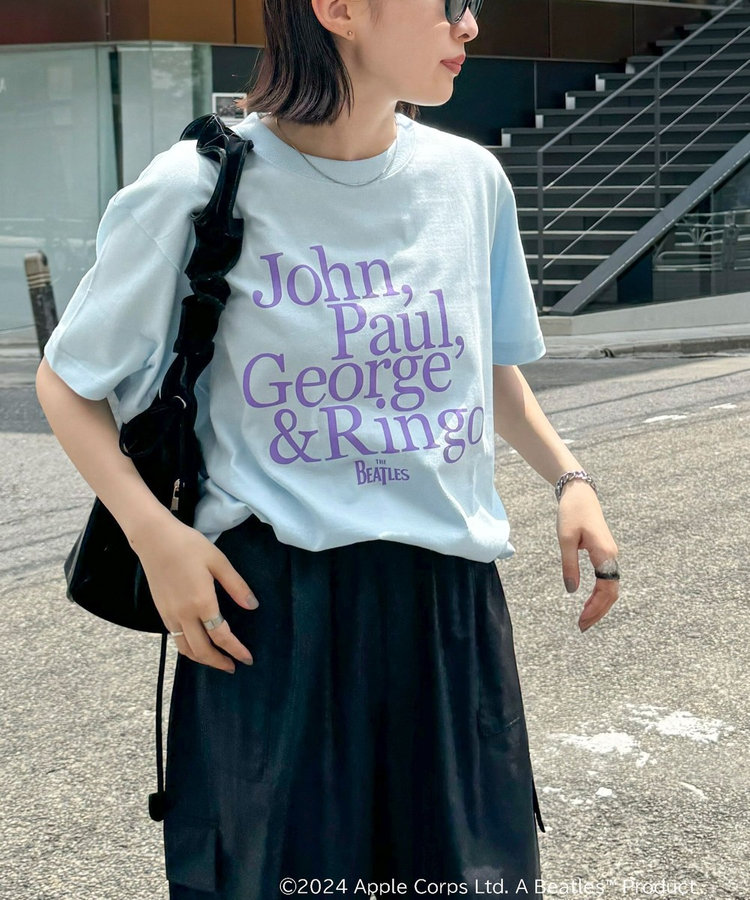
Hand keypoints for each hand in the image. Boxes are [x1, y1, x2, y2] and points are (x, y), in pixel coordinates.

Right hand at [131, 514, 259, 672]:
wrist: (154, 539)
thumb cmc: (188, 546)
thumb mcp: (218, 562)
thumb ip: (236, 586)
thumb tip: (253, 606)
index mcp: (201, 602)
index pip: (221, 636)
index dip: (235, 650)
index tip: (247, 659)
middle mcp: (183, 614)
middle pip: (201, 651)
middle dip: (218, 662)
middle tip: (233, 667)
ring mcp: (169, 615)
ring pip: (185, 649)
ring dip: (202, 659)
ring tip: (217, 660)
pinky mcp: (161, 612)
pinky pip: (176, 639)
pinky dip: (189, 648)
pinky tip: (198, 644)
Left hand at [556, 479, 618, 632]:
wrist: (580, 494)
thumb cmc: (572, 514)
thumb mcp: (566, 540)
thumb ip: (569, 566)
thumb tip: (571, 591)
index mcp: (605, 555)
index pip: (606, 590)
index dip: (596, 608)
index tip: (582, 621)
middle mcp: (612, 557)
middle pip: (611, 593)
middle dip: (599, 612)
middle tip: (582, 627)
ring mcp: (610, 556)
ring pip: (610, 588)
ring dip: (600, 605)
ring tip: (585, 619)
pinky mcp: (605, 554)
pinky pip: (607, 580)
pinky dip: (599, 595)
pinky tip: (588, 602)